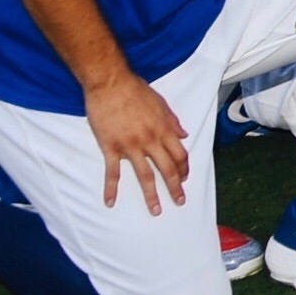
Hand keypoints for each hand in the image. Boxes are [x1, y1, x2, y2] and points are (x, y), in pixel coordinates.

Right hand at [83, 69, 187, 213]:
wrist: (110, 84)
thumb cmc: (135, 90)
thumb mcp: (161, 103)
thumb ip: (172, 121)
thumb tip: (183, 135)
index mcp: (164, 130)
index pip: (179, 155)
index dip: (184, 169)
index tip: (185, 180)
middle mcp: (150, 140)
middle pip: (167, 169)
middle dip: (175, 188)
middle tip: (179, 202)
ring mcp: (130, 146)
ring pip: (144, 175)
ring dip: (151, 195)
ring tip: (156, 210)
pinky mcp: (111, 147)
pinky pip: (112, 172)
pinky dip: (111, 189)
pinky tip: (110, 202)